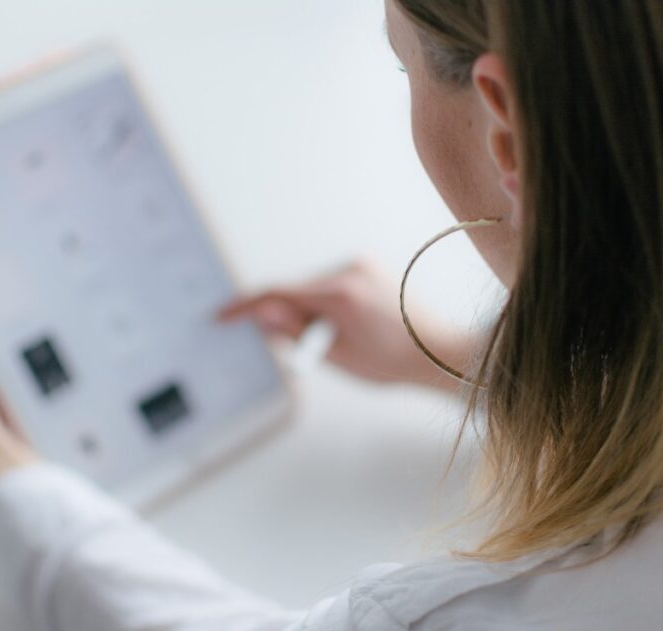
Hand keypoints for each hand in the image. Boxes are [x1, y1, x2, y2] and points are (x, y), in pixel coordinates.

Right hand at [219, 259, 472, 388]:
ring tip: (341, 338)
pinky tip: (348, 324)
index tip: (222, 316)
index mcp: (341, 294)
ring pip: (311, 287)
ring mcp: (359, 263)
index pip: (278, 293)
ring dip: (308, 310)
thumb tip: (263, 314)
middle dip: (286, 316)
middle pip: (294, 289)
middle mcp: (349, 270)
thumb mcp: (338, 356)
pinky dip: (324, 302)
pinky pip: (329, 282)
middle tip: (303, 347)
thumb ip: (296, 333)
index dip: (246, 306)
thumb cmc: (393, 361)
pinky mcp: (366, 265)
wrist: (440, 349)